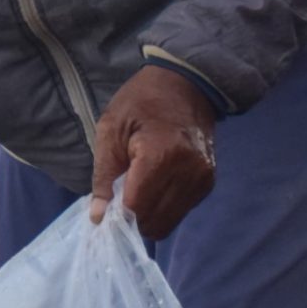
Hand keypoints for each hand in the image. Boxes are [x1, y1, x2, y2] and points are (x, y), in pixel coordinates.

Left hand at [88, 65, 217, 239]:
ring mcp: (202, 179)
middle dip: (131, 218)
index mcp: (161, 155)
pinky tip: (153, 189)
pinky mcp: (208, 183)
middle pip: (153, 221)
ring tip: (135, 192)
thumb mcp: (110, 130)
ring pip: (168, 223)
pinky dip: (162, 209)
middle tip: (118, 200)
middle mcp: (188, 172)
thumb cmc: (141, 101)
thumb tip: (98, 217)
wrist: (186, 84)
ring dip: (147, 216)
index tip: (103, 210)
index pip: (136, 207)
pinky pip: (180, 212)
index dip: (116, 215)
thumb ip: (103, 177)